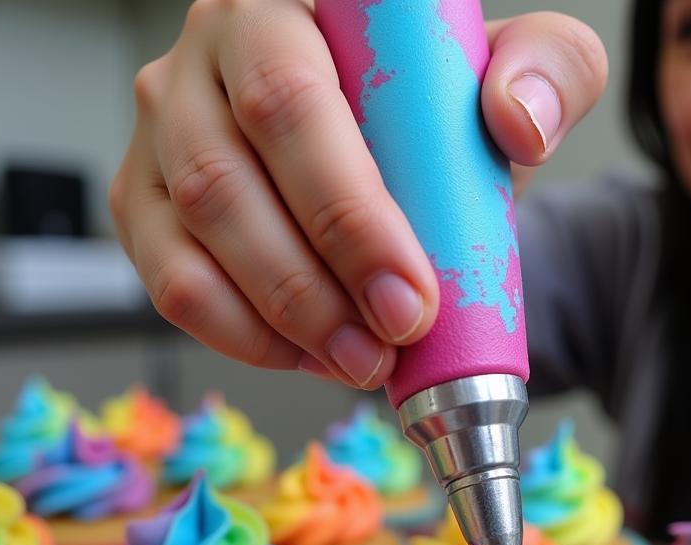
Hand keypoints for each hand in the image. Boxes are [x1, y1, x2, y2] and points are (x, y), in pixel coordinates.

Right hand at [111, 0, 607, 387]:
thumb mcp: (518, 73)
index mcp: (286, 6)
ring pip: (196, 237)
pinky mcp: (144, 204)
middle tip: (392, 340)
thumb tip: (517, 121)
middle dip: (319, 287)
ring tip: (364, 362)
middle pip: (229, 180)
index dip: (348, 213)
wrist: (400, 153)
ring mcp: (164, 132)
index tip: (412, 295)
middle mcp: (206, 57)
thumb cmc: (442, 112)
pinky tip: (311, 355)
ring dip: (285, 321)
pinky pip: (173, 285)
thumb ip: (547, 70)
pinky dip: (244, 337)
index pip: (291, 102)